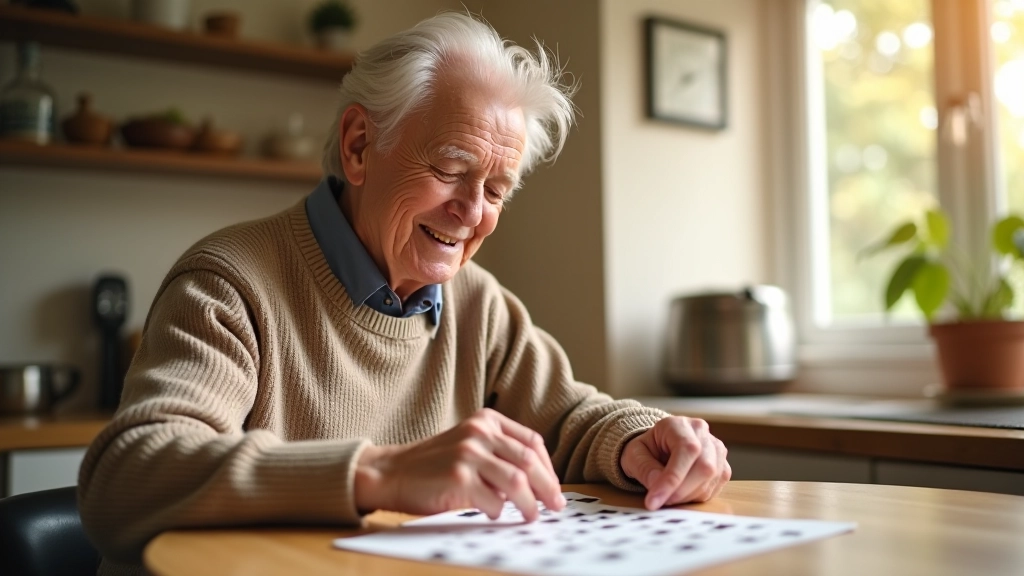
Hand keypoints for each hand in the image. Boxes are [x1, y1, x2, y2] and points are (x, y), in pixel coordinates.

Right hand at [354, 408, 565, 520]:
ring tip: (531, 516)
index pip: (532, 442)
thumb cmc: (434, 464)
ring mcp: (468, 453)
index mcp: (486, 420)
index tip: (554, 487)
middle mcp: (479, 432)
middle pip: (529, 461)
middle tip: (556, 506)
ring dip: (530, 504)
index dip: (548, 468)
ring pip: (517, 482)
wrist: (391, 472)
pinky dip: (498, 511)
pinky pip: (493, 500)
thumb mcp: (469, 444)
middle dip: (548, 488)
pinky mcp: (458, 477)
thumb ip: (499, 453)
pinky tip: (493, 513)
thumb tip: (539, 483)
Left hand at [620, 416, 730, 509]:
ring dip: (689, 495)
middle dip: (681, 491)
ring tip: (669, 497)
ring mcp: (716, 448)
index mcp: (678, 424)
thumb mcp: (634, 455)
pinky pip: (716, 486)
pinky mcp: (722, 465)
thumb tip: (657, 484)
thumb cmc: (647, 449)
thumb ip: (644, 468)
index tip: (655, 500)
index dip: (673, 478)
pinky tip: (682, 494)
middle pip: (704, 465)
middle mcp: (702, 432)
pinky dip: (698, 496)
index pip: (686, 450)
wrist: (658, 446)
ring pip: (712, 477)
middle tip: (661, 502)